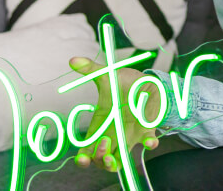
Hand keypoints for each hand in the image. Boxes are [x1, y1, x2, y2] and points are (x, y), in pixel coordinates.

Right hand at [69, 57, 160, 173]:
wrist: (145, 81)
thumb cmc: (123, 82)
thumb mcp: (106, 75)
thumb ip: (90, 69)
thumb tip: (72, 59)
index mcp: (99, 123)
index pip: (86, 147)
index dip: (83, 158)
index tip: (82, 160)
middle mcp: (112, 133)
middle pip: (100, 159)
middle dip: (99, 158)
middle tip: (104, 144)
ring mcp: (128, 135)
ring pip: (118, 160)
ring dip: (114, 163)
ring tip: (114, 156)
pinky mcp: (145, 130)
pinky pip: (147, 143)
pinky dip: (149, 144)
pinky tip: (149, 142)